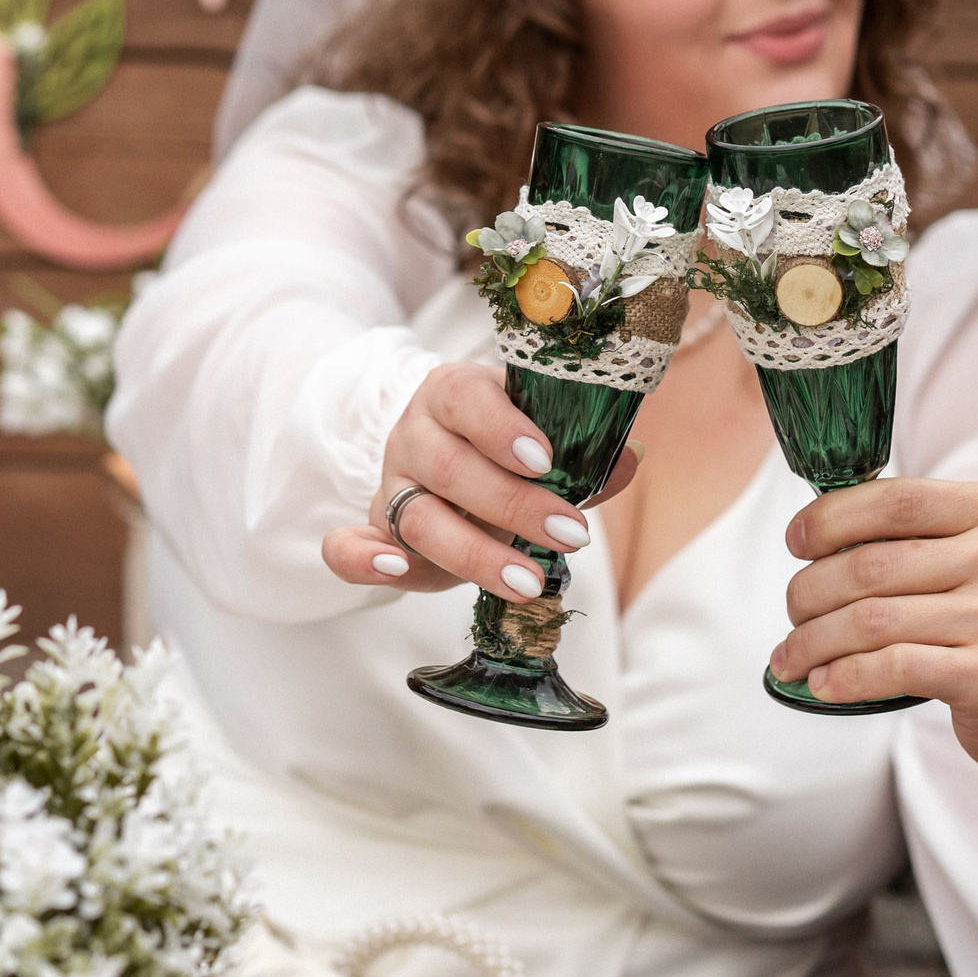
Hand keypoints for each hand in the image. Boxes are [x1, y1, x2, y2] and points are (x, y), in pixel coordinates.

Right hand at [319, 363, 638, 600]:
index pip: (466, 400)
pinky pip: (345, 547)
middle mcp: (415, 435)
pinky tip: (393, 570)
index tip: (546, 460)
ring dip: (475, 553)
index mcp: (454, 394)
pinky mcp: (377, 532)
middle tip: (570, 536)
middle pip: (449, 468)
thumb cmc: (504, 451)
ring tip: (529, 582)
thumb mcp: (543, 440)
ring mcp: (391, 485)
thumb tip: (631, 459)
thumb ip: (585, 453)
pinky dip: (361, 559)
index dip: (502, 429)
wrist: (449, 461)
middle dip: (513, 505)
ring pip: (418, 518)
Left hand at [768, 478, 977, 787]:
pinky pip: (891, 668)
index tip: (796, 543)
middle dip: (809, 592)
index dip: (829, 519)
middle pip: (869, 564)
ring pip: (870, 619)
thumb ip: (916, 537)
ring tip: (791, 657)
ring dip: (813, 642)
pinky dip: (843, 677)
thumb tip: (814, 532)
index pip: (893, 499)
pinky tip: (824, 683)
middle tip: (794, 614)